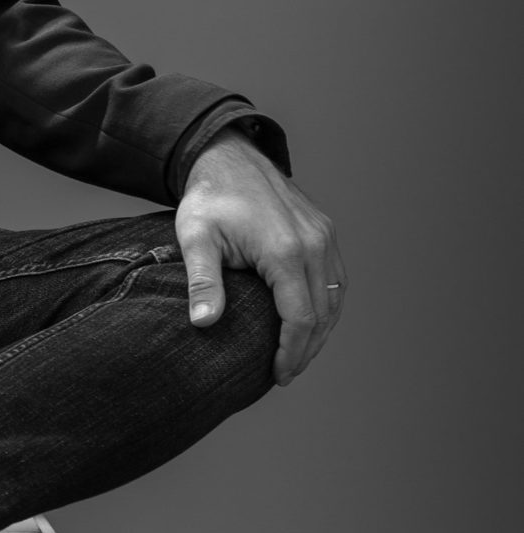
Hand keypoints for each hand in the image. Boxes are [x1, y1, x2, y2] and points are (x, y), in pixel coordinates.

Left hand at [175, 131, 346, 385]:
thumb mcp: (195, 238)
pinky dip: (327, 305)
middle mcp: (314, 243)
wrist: (227, 156)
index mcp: (285, 251)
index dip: (291, 353)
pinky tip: (309, 322)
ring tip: (297, 355)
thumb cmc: (209, 198)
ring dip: (320, 331)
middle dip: (307, 349)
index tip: (277, 375)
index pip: (300, 319)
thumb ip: (202, 281)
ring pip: (336, 298)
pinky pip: (337, 278)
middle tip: (285, 374)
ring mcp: (324, 235)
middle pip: (324, 314)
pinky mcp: (324, 230)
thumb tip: (203, 323)